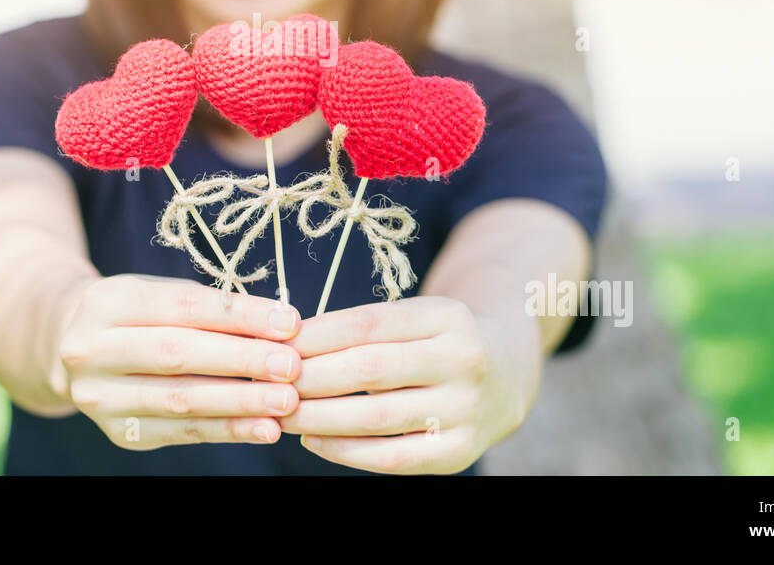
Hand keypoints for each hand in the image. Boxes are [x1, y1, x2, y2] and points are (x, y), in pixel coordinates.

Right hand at [59, 274, 302, 449]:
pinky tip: (263, 428)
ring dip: (240, 402)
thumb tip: (278, 327)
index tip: (287, 321)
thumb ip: (210, 308)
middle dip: (241, 360)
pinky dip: (227, 430)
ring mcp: (100, 396)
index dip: (238, 315)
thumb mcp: (160, 294)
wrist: (70, 347)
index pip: (182, 305)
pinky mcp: (119, 432)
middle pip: (177, 354)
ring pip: (180, 399)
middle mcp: (92, 350)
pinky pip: (182, 432)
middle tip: (291, 365)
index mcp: (107, 302)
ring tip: (285, 401)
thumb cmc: (137, 314)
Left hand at [281, 296, 541, 473]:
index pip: (369, 325)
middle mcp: (464, 361)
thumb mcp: (413, 318)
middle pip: (370, 371)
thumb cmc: (435, 343)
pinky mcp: (460, 452)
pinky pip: (392, 457)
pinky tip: (313, 440)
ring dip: (318, 417)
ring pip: (376, 417)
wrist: (504, 379)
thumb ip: (361, 328)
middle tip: (269, 382)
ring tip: (281, 412)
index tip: (275, 345)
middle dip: (310, 378)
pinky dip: (345, 451)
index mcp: (448, 316)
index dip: (316, 336)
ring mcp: (466, 409)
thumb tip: (287, 344)